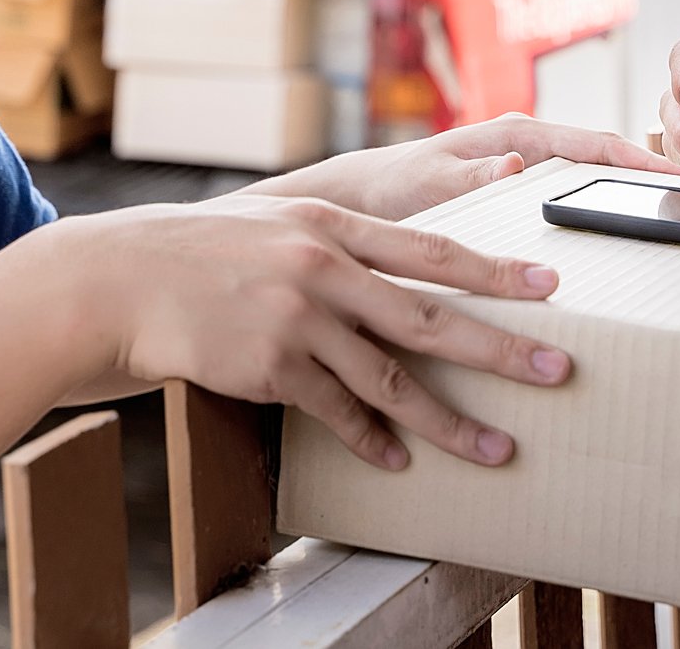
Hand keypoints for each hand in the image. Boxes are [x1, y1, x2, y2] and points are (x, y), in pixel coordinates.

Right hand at [73, 195, 572, 468]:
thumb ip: (340, 239)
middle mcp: (322, 265)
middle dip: (502, 347)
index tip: (550, 288)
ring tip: (495, 448)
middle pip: (431, 315)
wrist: (122, 279)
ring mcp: (297, 317)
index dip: (496, 270)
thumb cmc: (205, 250)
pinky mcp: (269, 365)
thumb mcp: (278, 220)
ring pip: (391, 378)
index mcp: (334, 221)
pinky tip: (397, 458)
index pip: (433, 248)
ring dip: (448, 420)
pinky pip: (337, 410)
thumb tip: (405, 264)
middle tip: (557, 371)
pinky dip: (371, 438)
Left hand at [292, 112, 676, 221]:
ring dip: (631, 195)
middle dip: (652, 174)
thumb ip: (472, 175)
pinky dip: (604, 212)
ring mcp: (528, 170)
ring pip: (595, 180)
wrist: (362, 201)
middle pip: (606, 158)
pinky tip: (626, 241)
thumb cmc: (392, 187)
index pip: (596, 142)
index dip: (643, 159)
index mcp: (515, 135)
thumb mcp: (430, 182)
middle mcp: (528, 147)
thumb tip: (516, 166)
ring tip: (679, 220)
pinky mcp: (521, 196)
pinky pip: (575, 200)